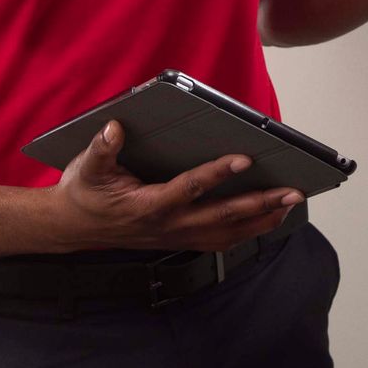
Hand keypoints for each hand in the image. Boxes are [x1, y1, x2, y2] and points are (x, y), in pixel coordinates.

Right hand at [46, 123, 301, 253]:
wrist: (75, 228)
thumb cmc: (85, 193)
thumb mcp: (86, 168)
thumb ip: (102, 148)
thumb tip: (114, 127)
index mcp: (148, 205)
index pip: (189, 189)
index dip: (217, 174)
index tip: (244, 158)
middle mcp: (169, 225)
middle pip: (222, 218)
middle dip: (260, 204)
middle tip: (292, 190)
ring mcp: (178, 236)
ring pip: (229, 233)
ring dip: (262, 219)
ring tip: (290, 201)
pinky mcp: (183, 239)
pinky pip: (223, 239)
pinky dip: (250, 230)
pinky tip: (269, 216)